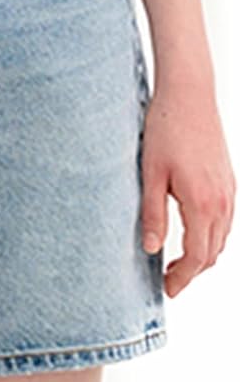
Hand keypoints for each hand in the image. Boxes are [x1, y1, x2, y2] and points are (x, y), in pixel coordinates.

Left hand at [140, 81, 235, 297]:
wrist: (189, 93)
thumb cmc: (166, 128)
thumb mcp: (151, 174)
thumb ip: (152, 214)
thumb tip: (151, 249)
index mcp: (202, 203)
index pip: (197, 256)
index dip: (182, 277)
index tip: (167, 288)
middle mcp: (222, 200)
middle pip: (213, 252)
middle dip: (192, 271)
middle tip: (169, 279)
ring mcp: (229, 189)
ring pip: (222, 237)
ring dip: (203, 254)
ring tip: (178, 260)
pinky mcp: (228, 179)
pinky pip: (226, 219)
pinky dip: (212, 235)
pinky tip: (193, 231)